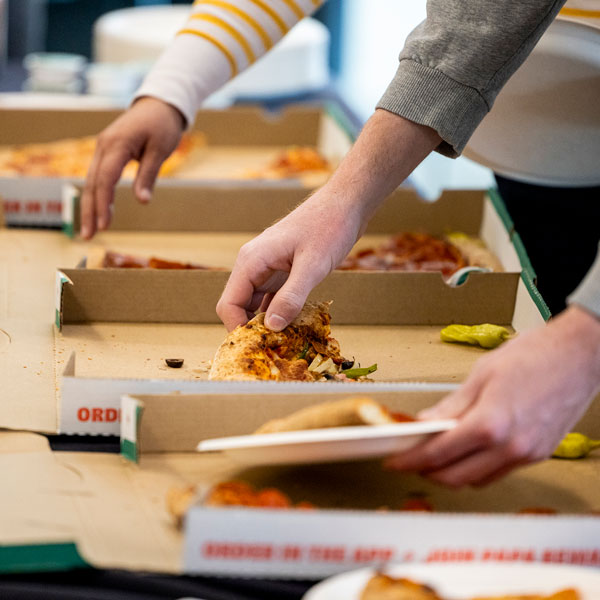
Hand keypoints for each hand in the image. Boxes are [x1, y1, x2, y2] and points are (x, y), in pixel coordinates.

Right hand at [80, 97, 185, 238]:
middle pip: (92, 183)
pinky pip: (97, 176)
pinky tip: (97, 211)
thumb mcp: (160, 150)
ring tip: (89, 230)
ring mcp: (102, 148)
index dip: (103, 204)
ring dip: (90, 206)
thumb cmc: (162, 125)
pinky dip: (96, 195)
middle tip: (88, 236)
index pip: (105, 179)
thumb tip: (143, 201)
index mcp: (117, 144)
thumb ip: (148, 175)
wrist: (159, 104)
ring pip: (91, 181)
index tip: (104, 225)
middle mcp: (103, 146)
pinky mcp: (106, 152)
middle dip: (90, 211)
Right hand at [216, 110, 441, 330]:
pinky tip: (293, 328)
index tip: (258, 348)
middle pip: (239, 307)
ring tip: (283, 345)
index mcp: (251, 261)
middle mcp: (254, 266)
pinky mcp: (282, 272)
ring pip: (256, 305)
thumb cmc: (328, 227)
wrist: (345, 205)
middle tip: (272, 352)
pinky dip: (279, 314)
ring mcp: (268, 269)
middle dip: (251, 330)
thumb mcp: (312, 265)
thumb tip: (272, 328)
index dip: (237, 329)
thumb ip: (291, 297)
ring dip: (266, 324)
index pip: (228, 304)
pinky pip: (273, 299)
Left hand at [385, 305, 599, 486]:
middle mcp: (510, 447)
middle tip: (410, 458)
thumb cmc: (534, 356)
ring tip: (435, 455)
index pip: (439, 453)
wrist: (580, 355)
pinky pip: (498, 473)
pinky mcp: (538, 455)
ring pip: (477, 480)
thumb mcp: (481, 375)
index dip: (410, 459)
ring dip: (451, 473)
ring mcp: (527, 455)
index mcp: (490, 424)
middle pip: (455, 477)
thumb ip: (450, 406)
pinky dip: (476, 469)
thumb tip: (424, 423)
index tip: (395, 460)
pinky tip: (467, 452)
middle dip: (427, 471)